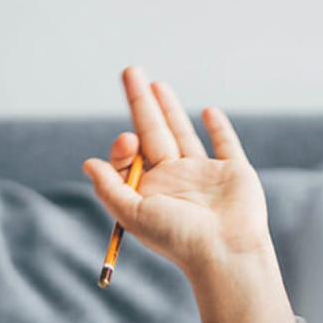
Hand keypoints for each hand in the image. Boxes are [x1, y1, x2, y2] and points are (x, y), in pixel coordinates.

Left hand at [83, 67, 294, 322]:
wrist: (225, 251)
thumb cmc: (178, 237)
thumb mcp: (133, 214)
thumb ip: (110, 188)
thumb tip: (89, 163)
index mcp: (150, 190)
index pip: (131, 156)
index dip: (124, 143)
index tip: (128, 140)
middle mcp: (174, 180)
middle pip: (153, 132)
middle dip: (141, 103)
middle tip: (130, 70)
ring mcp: (204, 174)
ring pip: (183, 133)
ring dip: (170, 109)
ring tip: (156, 84)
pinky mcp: (234, 171)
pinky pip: (226, 144)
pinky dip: (218, 128)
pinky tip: (208, 112)